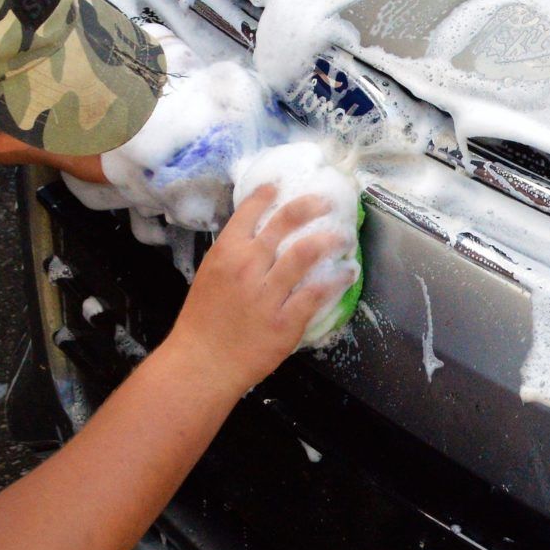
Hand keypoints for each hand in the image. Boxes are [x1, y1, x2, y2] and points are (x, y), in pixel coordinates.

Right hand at [164, 184, 347, 395]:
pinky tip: (347, 272)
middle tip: (327, 202)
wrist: (203, 364)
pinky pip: (317, 292)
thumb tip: (259, 237)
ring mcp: (268, 293)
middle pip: (286, 223)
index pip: (250, 212)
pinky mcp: (287, 320)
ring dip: (330, 239)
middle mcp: (248, 266)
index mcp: (226, 253)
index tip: (282, 186)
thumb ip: (234, 255)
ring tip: (344, 235)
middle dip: (310, 206)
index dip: (268, 194)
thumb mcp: (210, 276)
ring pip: (306, 252)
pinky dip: (336, 279)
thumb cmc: (202, 322)